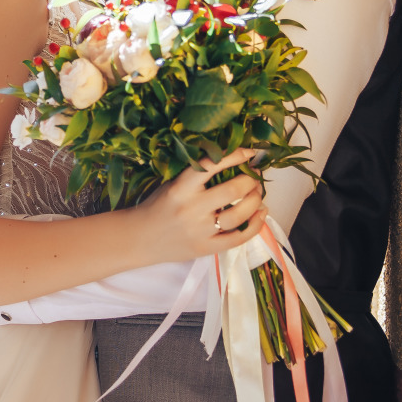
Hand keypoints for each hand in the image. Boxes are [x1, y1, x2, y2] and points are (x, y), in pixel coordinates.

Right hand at [132, 148, 268, 262]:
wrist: (140, 238)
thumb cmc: (158, 206)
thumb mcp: (172, 184)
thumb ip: (197, 175)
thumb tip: (231, 161)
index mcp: (181, 187)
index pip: (212, 165)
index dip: (235, 156)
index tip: (249, 153)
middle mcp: (192, 208)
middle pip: (232, 191)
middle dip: (250, 180)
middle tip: (255, 176)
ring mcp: (200, 231)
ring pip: (239, 215)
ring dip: (255, 201)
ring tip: (258, 193)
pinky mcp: (207, 248)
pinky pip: (239, 238)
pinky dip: (255, 225)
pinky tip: (261, 213)